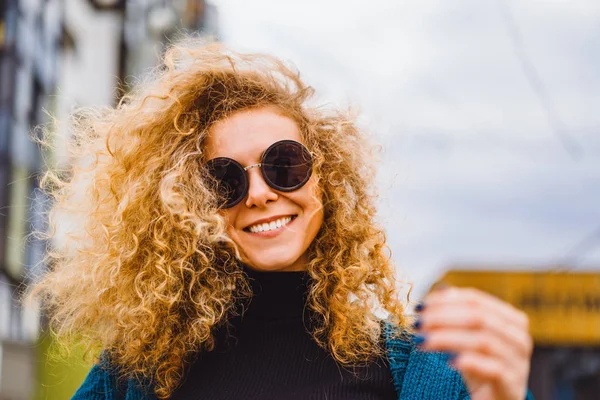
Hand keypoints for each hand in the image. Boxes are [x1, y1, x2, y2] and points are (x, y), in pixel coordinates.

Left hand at [413, 286, 532, 399]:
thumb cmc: (480, 365)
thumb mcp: (468, 337)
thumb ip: (456, 316)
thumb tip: (434, 296)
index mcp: (510, 319)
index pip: (476, 299)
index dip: (445, 300)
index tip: (421, 306)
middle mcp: (519, 337)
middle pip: (478, 317)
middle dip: (443, 318)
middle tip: (418, 323)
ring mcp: (518, 361)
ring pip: (482, 341)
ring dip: (447, 338)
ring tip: (423, 341)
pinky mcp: (512, 385)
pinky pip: (493, 369)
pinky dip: (468, 362)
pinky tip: (448, 362)